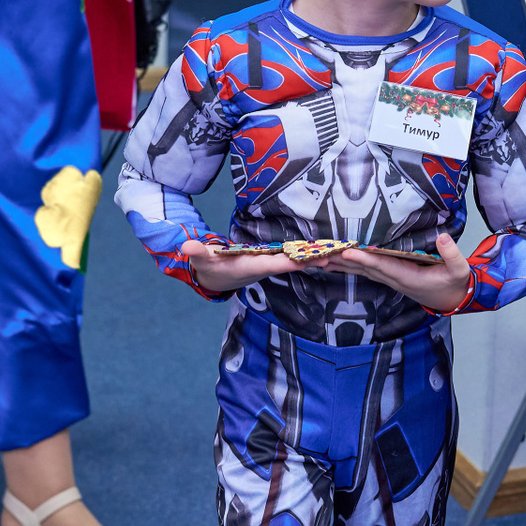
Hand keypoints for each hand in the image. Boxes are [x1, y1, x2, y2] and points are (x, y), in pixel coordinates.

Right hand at [181, 239, 322, 294]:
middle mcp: (265, 267)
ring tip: (340, 254)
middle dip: (312, 261)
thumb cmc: (209, 267)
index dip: (288, 262)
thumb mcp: (201, 260)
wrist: (215, 278)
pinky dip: (311, 257)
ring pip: (297, 262)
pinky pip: (296, 260)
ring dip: (317, 260)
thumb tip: (185, 247)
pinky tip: (328, 254)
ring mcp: (271, 266)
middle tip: (335, 256)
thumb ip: (196, 253)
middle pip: (292, 264)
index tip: (305, 260)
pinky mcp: (275, 263)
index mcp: (250, 266)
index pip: (272, 264)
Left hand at [331, 233, 473, 312]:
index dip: (366, 261)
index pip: (384, 267)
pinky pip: (365, 271)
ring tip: (319, 258)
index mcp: (409, 277)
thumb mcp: (459, 271)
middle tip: (321, 255)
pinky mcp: (389, 277)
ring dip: (341, 265)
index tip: (348, 254)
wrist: (452, 299)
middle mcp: (395, 279)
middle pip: (365, 270)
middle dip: (343, 263)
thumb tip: (444, 237)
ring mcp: (390, 279)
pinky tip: (335, 262)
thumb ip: (453, 255)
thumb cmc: (454, 283)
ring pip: (361, 272)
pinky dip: (349, 266)